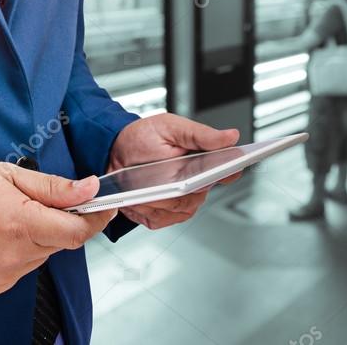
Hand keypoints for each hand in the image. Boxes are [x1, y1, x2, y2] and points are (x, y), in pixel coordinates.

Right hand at [0, 162, 115, 294]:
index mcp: (20, 224)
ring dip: (40, 234)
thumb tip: (89, 188)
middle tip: (38, 200)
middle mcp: (15, 254)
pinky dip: (23, 248)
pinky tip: (0, 234)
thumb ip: (54, 187)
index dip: (96, 218)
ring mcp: (6, 273)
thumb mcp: (9, 175)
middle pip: (61, 241)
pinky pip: (26, 264)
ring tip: (10, 216)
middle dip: (60, 220)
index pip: (77, 231)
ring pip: (44, 252)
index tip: (105, 205)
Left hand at [108, 114, 240, 229]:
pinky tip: (139, 194)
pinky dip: (146, 208)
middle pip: (198, 195)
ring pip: (178, 209)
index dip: (229, 172)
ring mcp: (180, 203)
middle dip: (181, 186)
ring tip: (144, 183)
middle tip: (164, 175)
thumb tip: (231, 136)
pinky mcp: (162, 216)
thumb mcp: (172, 127)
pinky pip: (160, 219)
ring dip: (160, 196)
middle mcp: (196, 186)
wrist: (115, 151)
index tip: (224, 170)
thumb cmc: (145, 137)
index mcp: (204, 162)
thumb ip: (201, 134)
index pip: (227, 171)